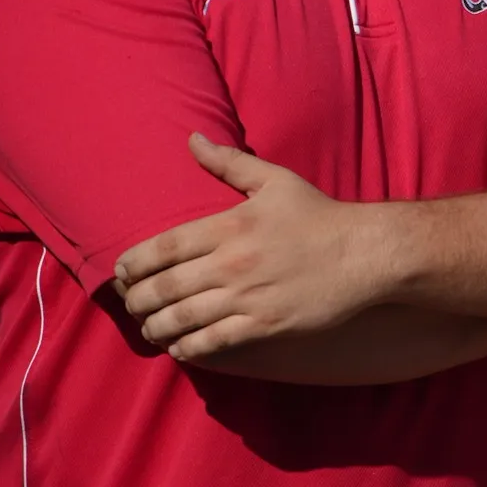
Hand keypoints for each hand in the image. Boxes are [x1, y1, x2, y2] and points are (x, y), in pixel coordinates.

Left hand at [113, 134, 391, 361]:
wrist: (365, 253)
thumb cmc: (319, 215)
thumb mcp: (275, 180)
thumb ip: (229, 162)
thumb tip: (192, 138)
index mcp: (229, 226)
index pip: (161, 248)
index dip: (132, 265)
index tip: (121, 273)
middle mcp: (231, 263)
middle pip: (163, 288)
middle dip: (137, 300)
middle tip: (131, 304)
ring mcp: (246, 297)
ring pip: (181, 319)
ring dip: (156, 327)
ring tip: (150, 328)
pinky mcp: (264, 325)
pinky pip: (212, 342)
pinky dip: (188, 348)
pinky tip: (180, 346)